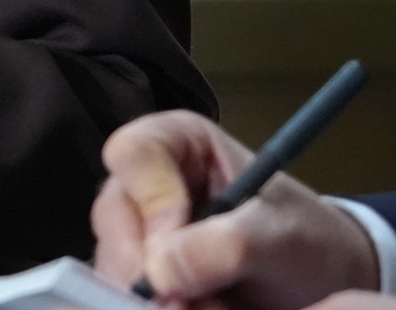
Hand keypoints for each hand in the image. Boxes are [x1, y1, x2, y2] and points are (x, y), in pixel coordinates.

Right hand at [89, 109, 378, 308]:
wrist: (322, 283)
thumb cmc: (308, 238)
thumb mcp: (281, 235)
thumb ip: (228, 245)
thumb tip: (160, 270)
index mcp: (176, 143)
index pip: (132, 153)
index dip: (149, 197)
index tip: (174, 243)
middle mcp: (147, 182)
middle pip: (114, 215)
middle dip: (146, 266)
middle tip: (186, 302)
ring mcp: (139, 229)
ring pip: (114, 259)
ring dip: (155, 296)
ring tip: (209, 309)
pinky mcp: (143, 270)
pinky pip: (125, 291)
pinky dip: (156, 308)